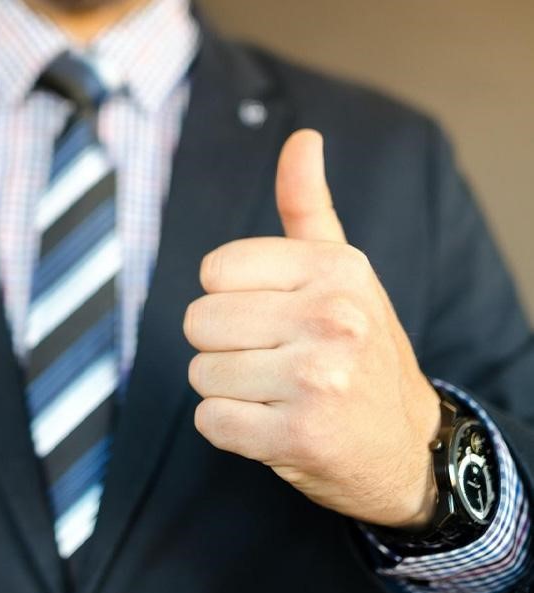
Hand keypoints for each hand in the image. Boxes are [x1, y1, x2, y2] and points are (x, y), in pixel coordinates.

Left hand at [183, 129, 440, 528]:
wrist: (405, 443)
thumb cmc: (361, 348)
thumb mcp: (342, 272)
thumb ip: (309, 207)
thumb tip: (302, 138)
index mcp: (336, 269)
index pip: (214, 271)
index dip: (230, 298)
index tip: (271, 317)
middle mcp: (332, 318)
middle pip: (199, 321)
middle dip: (224, 346)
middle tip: (273, 360)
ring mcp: (317, 381)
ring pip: (201, 373)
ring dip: (227, 389)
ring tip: (277, 393)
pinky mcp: (298, 437)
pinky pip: (210, 421)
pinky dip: (230, 428)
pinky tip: (272, 426)